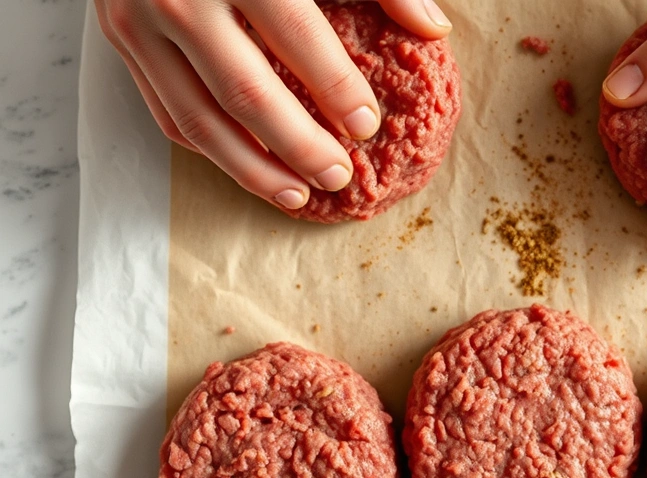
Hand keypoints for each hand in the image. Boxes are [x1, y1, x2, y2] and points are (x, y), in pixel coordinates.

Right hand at [96, 0, 451, 208]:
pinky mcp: (119, 40)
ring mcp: (137, 20)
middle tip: (338, 176)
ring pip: (199, 119)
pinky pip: (166, 112)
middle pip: (246, 94)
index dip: (336, 89)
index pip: (296, 36)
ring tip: (297, 195)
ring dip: (252, 169)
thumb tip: (434, 28)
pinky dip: (210, 148)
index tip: (366, 126)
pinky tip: (250, 167)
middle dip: (299, 146)